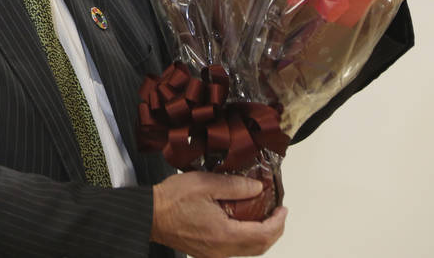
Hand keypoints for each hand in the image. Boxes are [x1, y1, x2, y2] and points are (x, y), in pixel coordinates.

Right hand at [151, 172, 287, 257]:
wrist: (149, 214)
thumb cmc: (172, 199)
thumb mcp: (206, 183)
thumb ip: (236, 185)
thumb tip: (257, 188)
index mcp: (224, 234)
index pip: (262, 235)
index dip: (278, 222)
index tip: (283, 209)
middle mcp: (220, 250)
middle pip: (258, 248)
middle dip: (274, 231)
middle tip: (279, 214)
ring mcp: (213, 254)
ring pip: (246, 250)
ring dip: (260, 235)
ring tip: (264, 216)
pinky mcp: (205, 252)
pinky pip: (233, 249)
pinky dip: (245, 238)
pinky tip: (243, 222)